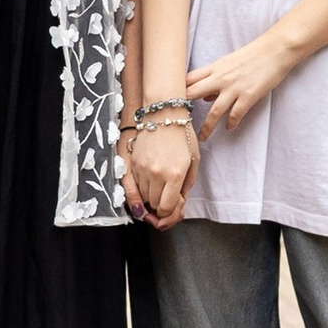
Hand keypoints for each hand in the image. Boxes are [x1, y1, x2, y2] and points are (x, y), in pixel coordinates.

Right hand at [127, 112, 198, 227]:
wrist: (163, 114)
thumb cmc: (182, 136)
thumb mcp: (193, 161)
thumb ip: (187, 184)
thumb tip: (179, 201)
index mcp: (175, 174)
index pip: (166, 207)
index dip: (169, 213)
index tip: (172, 207)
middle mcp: (156, 174)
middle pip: (154, 204)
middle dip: (161, 205)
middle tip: (167, 196)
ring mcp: (143, 168)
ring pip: (143, 196)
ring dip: (151, 196)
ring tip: (160, 186)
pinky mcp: (133, 163)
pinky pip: (135, 185)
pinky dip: (142, 186)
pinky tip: (151, 178)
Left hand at [187, 28, 298, 136]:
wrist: (275, 50)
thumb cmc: (252, 55)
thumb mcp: (229, 62)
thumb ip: (215, 77)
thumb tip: (205, 96)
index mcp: (214, 68)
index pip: (188, 79)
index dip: (177, 90)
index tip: (170, 102)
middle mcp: (221, 78)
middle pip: (193, 94)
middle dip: (183, 108)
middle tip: (176, 122)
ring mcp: (234, 88)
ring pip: (214, 111)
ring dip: (207, 126)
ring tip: (202, 137)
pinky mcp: (249, 96)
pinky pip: (235, 114)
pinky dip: (231, 123)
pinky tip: (229, 128)